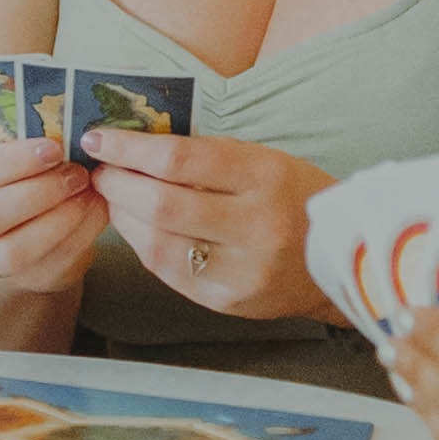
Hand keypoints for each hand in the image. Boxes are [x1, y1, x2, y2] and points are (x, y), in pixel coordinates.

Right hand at [0, 131, 96, 295]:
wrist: (21, 214)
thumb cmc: (14, 166)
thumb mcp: (6, 143)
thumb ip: (25, 135)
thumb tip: (70, 124)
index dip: (13, 162)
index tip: (53, 148)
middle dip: (39, 193)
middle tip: (77, 174)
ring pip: (13, 252)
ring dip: (59, 221)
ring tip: (89, 193)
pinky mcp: (19, 281)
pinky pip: (49, 267)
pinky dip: (79, 237)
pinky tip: (96, 211)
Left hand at [81, 130, 330, 320]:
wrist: (338, 259)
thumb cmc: (293, 197)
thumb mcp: (262, 160)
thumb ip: (205, 154)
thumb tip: (136, 142)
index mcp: (265, 177)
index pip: (181, 159)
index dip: (130, 148)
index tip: (99, 138)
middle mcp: (256, 225)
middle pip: (163, 203)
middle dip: (118, 182)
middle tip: (99, 168)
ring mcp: (241, 270)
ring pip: (158, 243)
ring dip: (122, 215)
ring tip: (112, 195)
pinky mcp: (226, 301)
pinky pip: (167, 271)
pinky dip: (142, 244)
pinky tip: (134, 226)